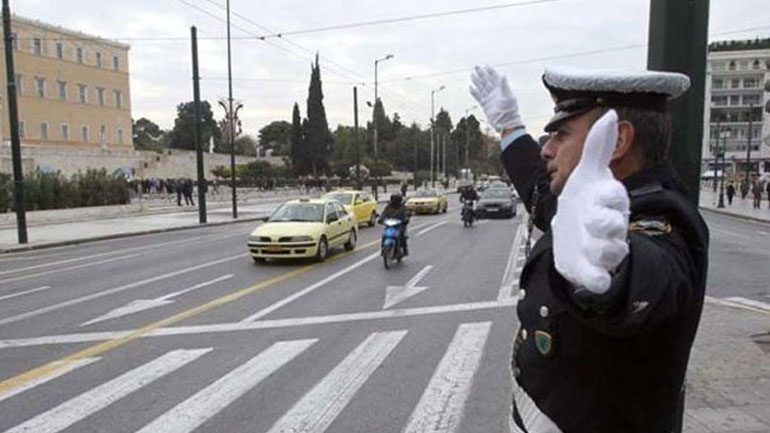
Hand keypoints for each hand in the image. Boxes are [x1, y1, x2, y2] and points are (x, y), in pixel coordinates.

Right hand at [469, 65, 523, 130]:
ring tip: (472, 74)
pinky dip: (474, 92)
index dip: (490, 71)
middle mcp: (494, 92)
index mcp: (501, 89)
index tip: (486, 65)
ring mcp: (489, 98)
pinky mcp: (485, 105)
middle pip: (486, 81)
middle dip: (481, 73)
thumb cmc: (510, 110)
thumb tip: (503, 75)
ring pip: (481, 87)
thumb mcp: (509, 97)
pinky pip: (478, 97)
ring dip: (476, 81)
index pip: (494, 78)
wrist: (506, 123)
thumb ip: (504, 86)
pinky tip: (470, 87)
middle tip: (476, 67)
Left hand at [550, 110, 629, 293]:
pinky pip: (601, 281)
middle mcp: (610, 226)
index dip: (609, 197)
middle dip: (605, 224)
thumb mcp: (587, 175)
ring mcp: (603, 250)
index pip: (615, 198)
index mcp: (609, 202)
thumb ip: (597, 148)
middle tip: (590, 220)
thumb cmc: (585, 202)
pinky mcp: (592, 271)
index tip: (599, 193)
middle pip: (615, 226)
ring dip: (601, 250)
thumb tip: (609, 112)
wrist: (574, 235)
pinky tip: (595, 282)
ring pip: (611, 253)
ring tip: (588, 246)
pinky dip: (599, 282)